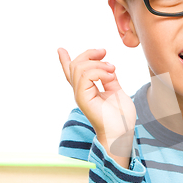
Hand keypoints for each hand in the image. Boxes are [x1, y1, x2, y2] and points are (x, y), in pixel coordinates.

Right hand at [58, 48, 136, 167]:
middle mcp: (81, 92)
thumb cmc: (121, 117)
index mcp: (87, 91)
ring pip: (79, 68)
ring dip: (98, 64)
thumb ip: (109, 79)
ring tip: (113, 69)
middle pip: (75, 66)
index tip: (60, 49)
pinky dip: (100, 72)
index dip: (65, 60)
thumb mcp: (116, 91)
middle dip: (89, 54)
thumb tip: (107, 66)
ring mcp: (81, 95)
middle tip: (104, 52)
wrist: (122, 133)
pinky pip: (86, 76)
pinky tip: (111, 76)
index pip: (71, 73)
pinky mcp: (84, 98)